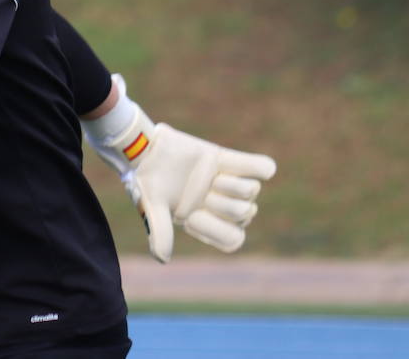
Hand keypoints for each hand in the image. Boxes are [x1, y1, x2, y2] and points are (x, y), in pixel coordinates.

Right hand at [123, 121, 275, 261]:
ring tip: (215, 177)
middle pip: (246, 214)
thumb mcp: (152, 208)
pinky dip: (261, 166)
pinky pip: (257, 166)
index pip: (233, 239)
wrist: (144, 149)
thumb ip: (160, 232)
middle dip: (228, 205)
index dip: (224, 231)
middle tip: (207, 193)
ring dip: (235, 184)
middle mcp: (216, 204)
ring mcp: (222, 181)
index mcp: (202, 221)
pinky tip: (263, 169)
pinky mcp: (223, 158)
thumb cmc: (146, 182)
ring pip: (252, 190)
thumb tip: (162, 259)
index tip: (199, 216)